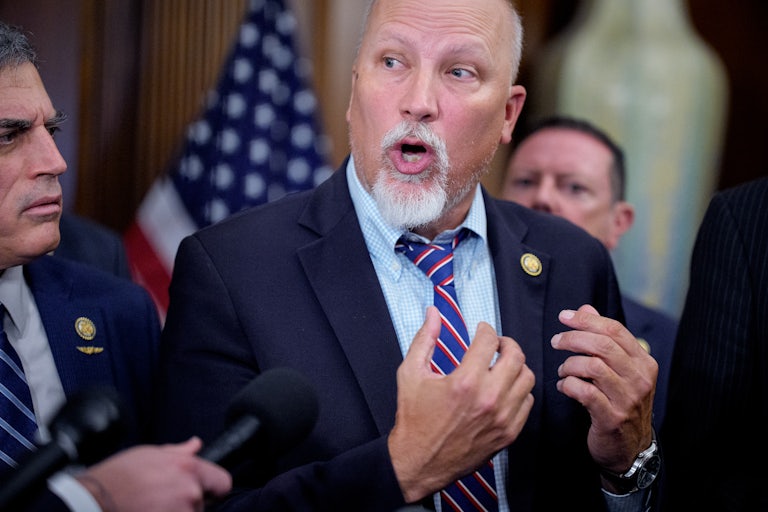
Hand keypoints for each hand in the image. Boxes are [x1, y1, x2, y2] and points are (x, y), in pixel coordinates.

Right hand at [76, 437, 231, 511]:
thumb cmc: (117, 478)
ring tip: (152, 507)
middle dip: (188, 502)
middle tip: (162, 500)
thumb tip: (196, 444)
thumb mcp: (149, 454)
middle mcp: (189, 492)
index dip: (212, 487)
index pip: (223, 482)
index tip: (203, 491)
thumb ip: (179, 452)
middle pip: (203, 503)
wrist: (92, 502)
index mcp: (188, 468)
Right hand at [388, 306, 534, 502]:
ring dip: (516, 366)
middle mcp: (488, 399)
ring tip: (502, 365)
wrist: (419, 460)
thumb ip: (425, 339)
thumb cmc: (414, 418)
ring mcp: (502, 418)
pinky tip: (504, 388)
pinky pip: (527, 403)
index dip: (485, 329)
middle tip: (496, 344)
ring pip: (526, 378)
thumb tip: (433, 313)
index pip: (489, 341)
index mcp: (465, 381)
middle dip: (506, 343)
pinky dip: (519, 391)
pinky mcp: (508, 433)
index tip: (481, 330)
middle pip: (516, 356)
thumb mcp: (410, 373)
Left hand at [551, 304, 656, 475]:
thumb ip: (603, 338)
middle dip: (572, 339)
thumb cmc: (620, 402)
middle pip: (602, 345)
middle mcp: (640, 378)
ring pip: (593, 366)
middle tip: (556, 341)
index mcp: (644, 361)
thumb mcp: (619, 369)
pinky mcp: (612, 417)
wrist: (630, 447)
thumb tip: (585, 308)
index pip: (614, 330)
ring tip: (563, 370)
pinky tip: (564, 386)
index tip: (564, 316)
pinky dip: (569, 385)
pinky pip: (585, 392)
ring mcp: (628, 399)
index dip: (586, 320)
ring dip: (569, 364)